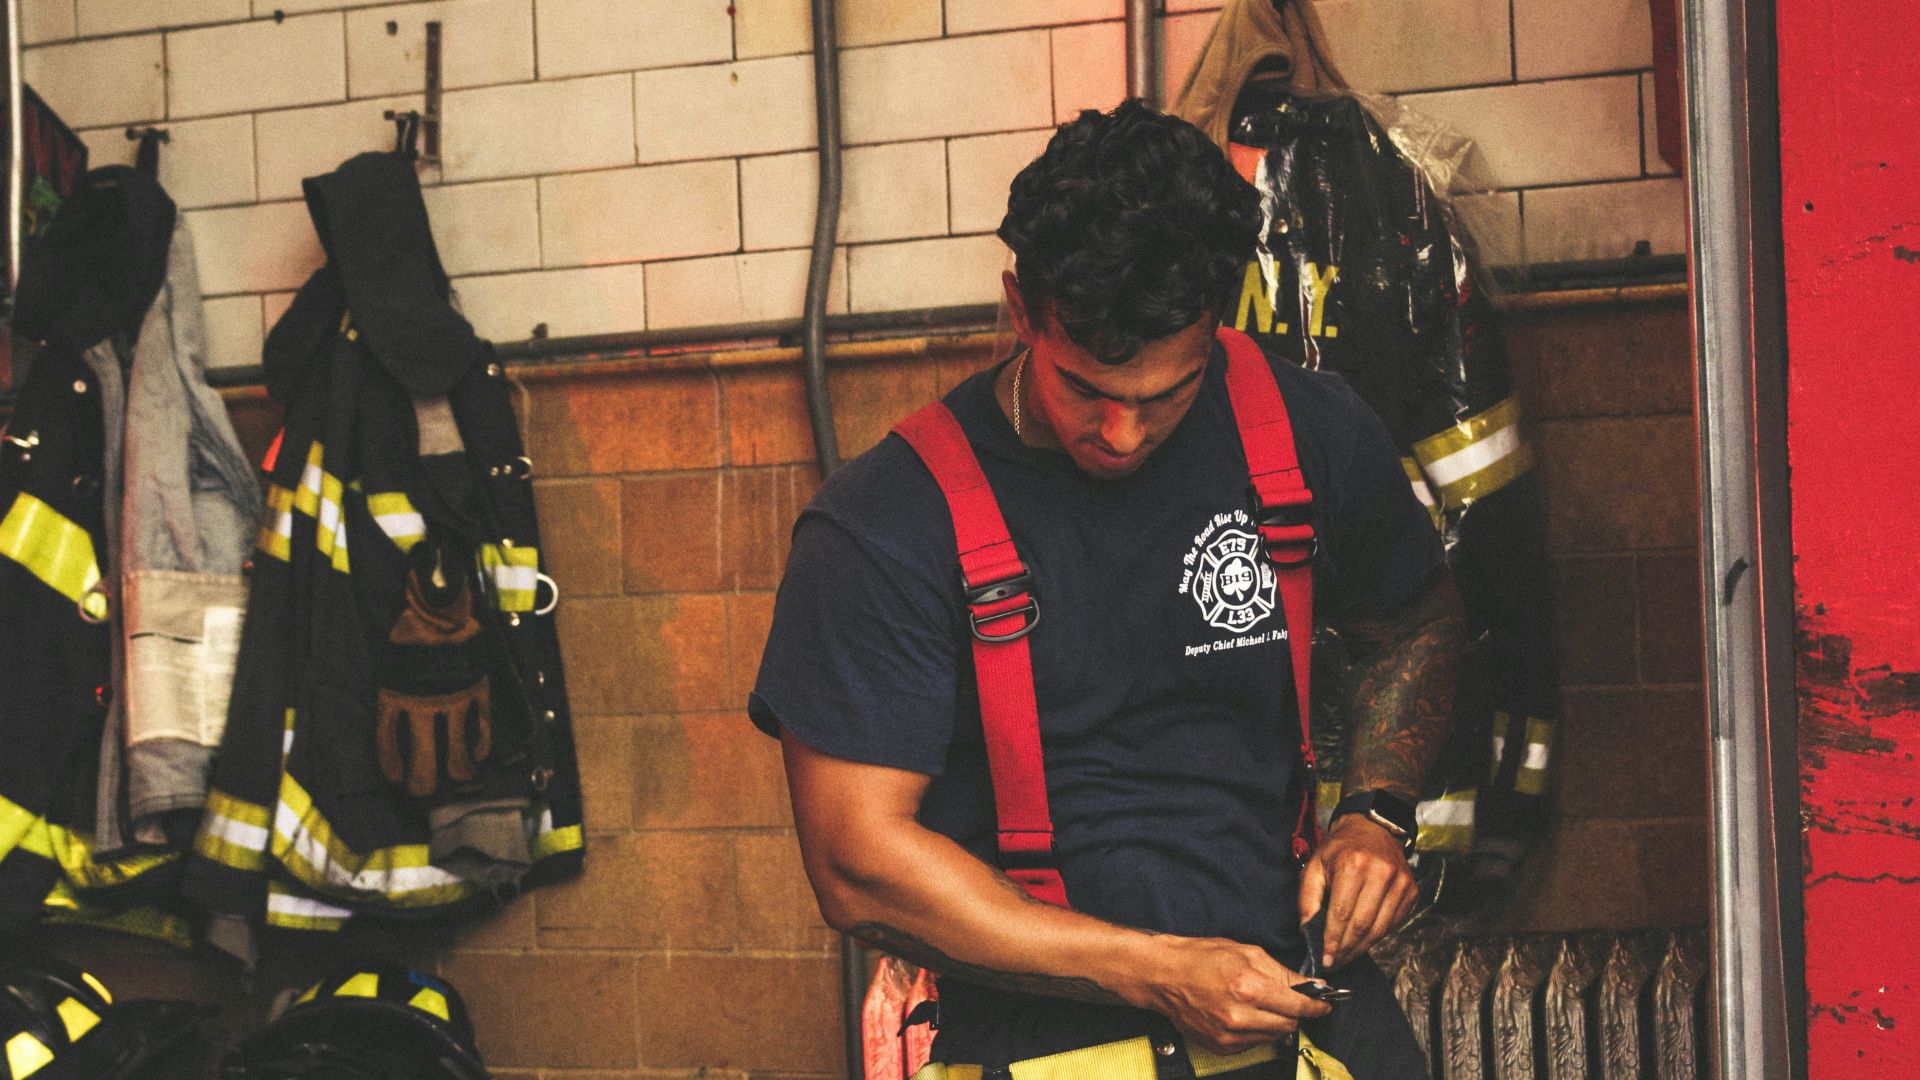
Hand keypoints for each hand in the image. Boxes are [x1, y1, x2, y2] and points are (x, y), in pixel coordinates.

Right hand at [1132, 935, 1333, 1055]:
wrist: (1163, 975)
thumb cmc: (1201, 958)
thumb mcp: (1246, 952)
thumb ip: (1281, 972)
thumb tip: (1309, 986)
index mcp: (1249, 987)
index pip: (1298, 1006)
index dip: (1316, 1005)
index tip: (1324, 1004)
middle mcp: (1240, 1016)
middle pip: (1289, 1025)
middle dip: (1294, 1013)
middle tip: (1287, 1000)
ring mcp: (1229, 1035)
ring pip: (1273, 1037)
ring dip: (1274, 1022)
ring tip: (1257, 1003)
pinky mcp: (1220, 1046)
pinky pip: (1252, 1044)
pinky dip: (1255, 1031)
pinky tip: (1242, 1014)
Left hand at [1297, 814, 1416, 969]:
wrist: (1373, 829)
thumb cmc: (1340, 849)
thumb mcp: (1315, 865)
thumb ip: (1307, 898)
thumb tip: (1307, 930)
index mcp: (1353, 865)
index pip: (1342, 913)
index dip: (1333, 940)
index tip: (1326, 958)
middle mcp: (1380, 873)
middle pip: (1362, 925)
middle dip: (1346, 949)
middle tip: (1335, 962)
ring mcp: (1400, 882)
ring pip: (1380, 929)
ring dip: (1361, 948)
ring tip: (1347, 956)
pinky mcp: (1410, 891)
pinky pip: (1393, 924)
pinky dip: (1377, 937)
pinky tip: (1363, 941)